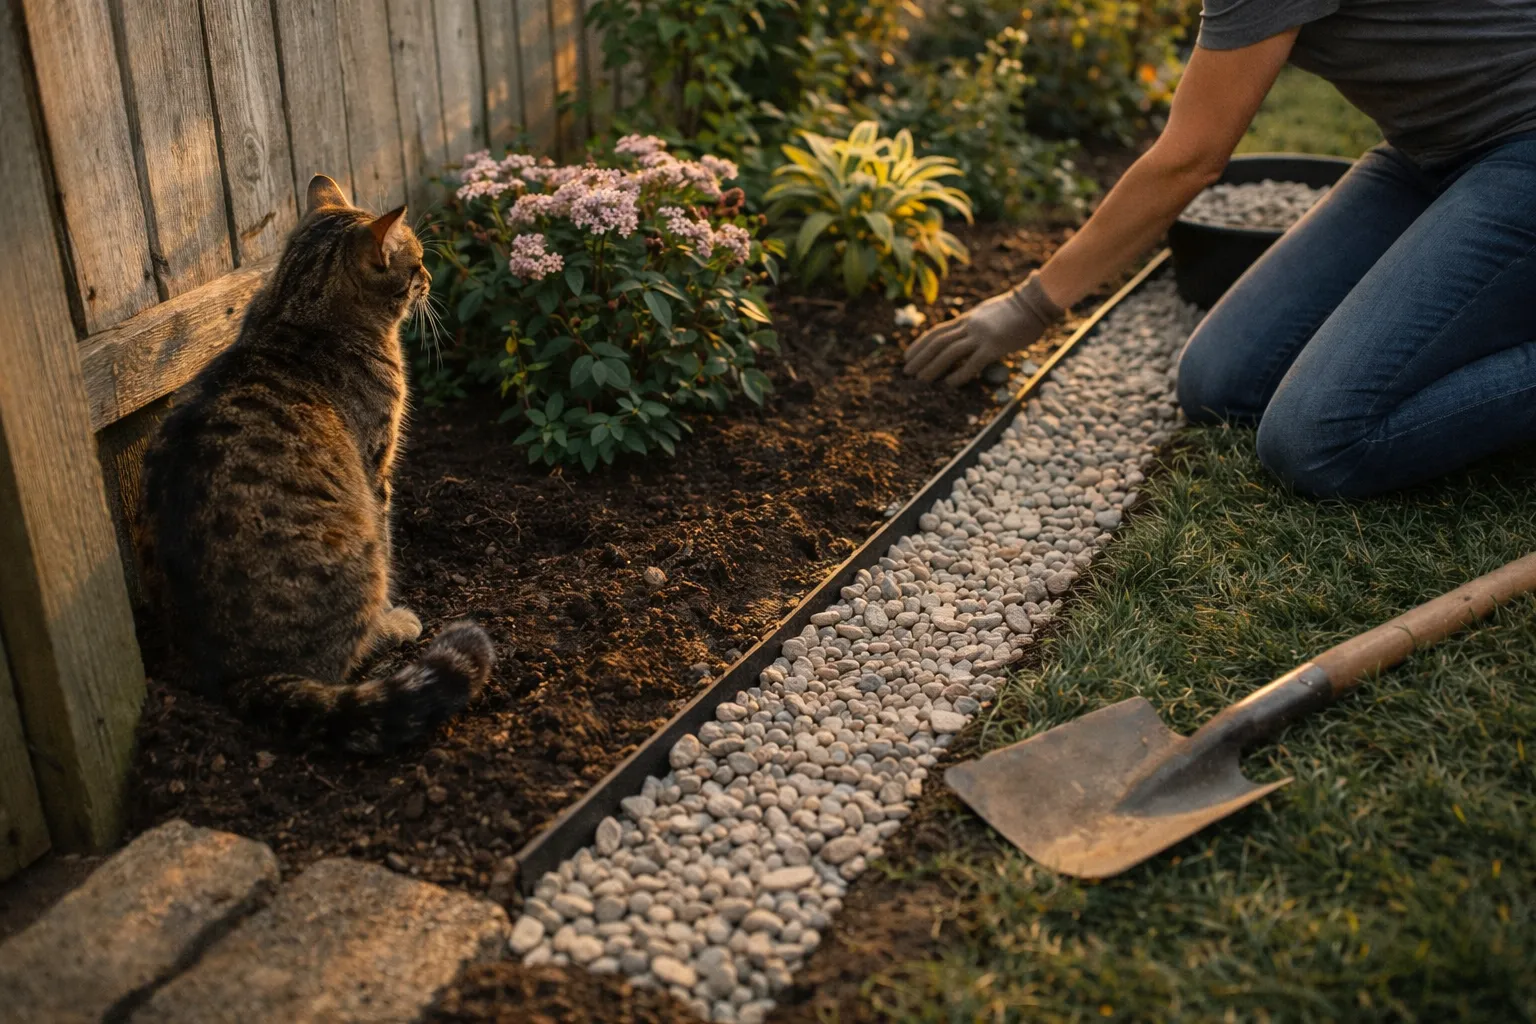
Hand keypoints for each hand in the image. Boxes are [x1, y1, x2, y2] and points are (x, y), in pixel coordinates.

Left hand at [903, 272, 1063, 386]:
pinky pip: (972, 363)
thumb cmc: (1017, 310)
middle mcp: (970, 326)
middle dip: (919, 357)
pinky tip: (949, 384)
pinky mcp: (994, 346)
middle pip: (937, 342)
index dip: (918, 344)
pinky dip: (958, 375)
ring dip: (932, 367)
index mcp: (967, 318)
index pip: (936, 331)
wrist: (1036, 302)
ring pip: (949, 352)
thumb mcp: (988, 313)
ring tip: (921, 380)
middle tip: (906, 371)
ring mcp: (981, 335)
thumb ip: (974, 324)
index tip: (906, 356)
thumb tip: (965, 336)